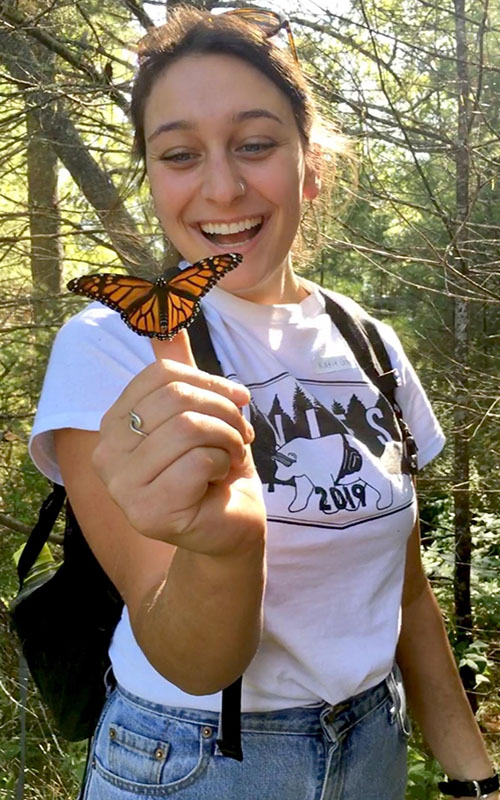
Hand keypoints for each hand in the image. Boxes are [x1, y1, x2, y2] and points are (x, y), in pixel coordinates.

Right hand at [92, 330, 265, 556]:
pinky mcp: (148, 513)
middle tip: (239, 435)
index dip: (209, 382)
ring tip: (232, 455)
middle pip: (176, 399)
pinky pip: (198, 460)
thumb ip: (177, 366)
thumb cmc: (214, 466)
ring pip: (188, 427)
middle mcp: (106, 455)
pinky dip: (224, 464)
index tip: (236, 401)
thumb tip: (164, 311)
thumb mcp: (199, 409)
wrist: (231, 523)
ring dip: (228, 438)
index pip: (160, 374)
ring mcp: (121, 488)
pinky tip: (220, 479)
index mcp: (113, 424)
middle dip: (224, 412)